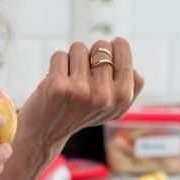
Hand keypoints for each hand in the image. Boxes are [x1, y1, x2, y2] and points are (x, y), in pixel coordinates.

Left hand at [22, 39, 144, 152]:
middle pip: (101, 45)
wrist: (45, 133)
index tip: (101, 63)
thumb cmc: (80, 112)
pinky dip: (55, 65)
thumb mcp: (112, 107)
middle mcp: (105, 96)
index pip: (121, 47)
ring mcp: (81, 91)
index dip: (109, 48)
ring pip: (79, 48)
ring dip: (71, 60)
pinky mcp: (58, 87)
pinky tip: (55, 84)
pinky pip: (59, 55)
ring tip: (69, 81)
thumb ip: (130, 87)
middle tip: (83, 77)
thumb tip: (134, 68)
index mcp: (123, 97)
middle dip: (90, 55)